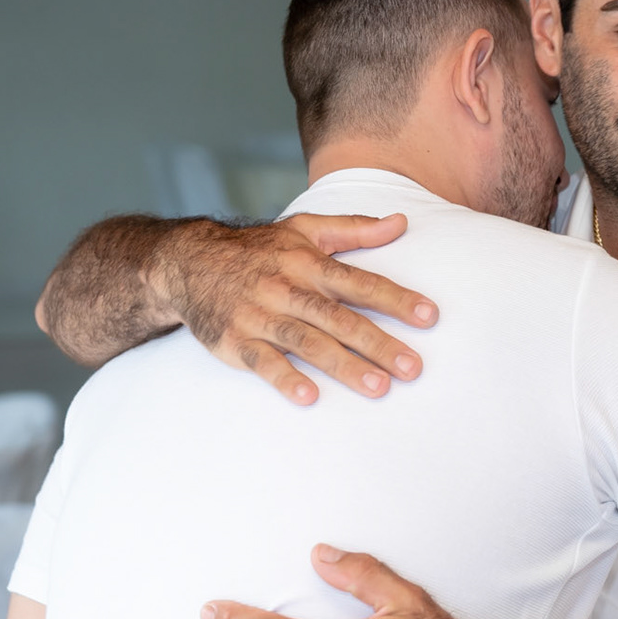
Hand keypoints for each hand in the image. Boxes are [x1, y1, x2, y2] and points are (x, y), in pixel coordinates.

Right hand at [155, 214, 438, 405]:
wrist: (188, 262)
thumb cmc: (258, 250)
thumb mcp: (303, 229)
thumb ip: (354, 228)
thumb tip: (401, 222)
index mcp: (307, 262)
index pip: (359, 282)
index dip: (395, 299)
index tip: (429, 316)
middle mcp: (286, 288)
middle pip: (339, 317)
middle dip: (378, 343)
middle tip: (413, 368)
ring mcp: (259, 316)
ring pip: (307, 342)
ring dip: (343, 365)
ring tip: (378, 387)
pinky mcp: (235, 342)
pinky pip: (262, 362)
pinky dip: (284, 378)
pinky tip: (309, 396)